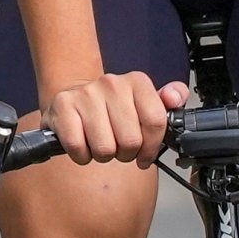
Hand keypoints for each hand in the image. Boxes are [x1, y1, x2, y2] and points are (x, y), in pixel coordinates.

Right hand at [43, 70, 181, 165]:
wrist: (74, 98)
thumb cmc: (112, 109)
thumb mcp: (144, 103)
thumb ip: (169, 100)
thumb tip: (176, 97)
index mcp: (136, 82)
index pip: (156, 121)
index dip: (152, 147)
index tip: (145, 154)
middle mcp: (112, 83)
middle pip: (131, 140)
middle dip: (126, 153)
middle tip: (119, 147)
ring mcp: (85, 94)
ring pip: (105, 148)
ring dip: (103, 155)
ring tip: (100, 144)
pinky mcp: (62, 106)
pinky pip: (78, 148)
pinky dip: (81, 155)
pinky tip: (83, 144)